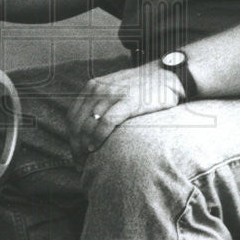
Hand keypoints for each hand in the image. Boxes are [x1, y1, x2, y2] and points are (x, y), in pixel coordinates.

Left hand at [67, 63, 183, 161]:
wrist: (167, 76)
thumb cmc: (141, 89)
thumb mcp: (115, 90)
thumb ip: (101, 103)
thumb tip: (89, 127)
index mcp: (93, 86)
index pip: (72, 116)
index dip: (71, 138)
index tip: (76, 153)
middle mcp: (99, 88)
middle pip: (77, 123)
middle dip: (75, 146)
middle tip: (80, 163)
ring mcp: (113, 93)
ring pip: (88, 124)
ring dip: (84, 146)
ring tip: (87, 162)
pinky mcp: (128, 100)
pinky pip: (106, 122)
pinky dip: (97, 137)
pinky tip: (94, 148)